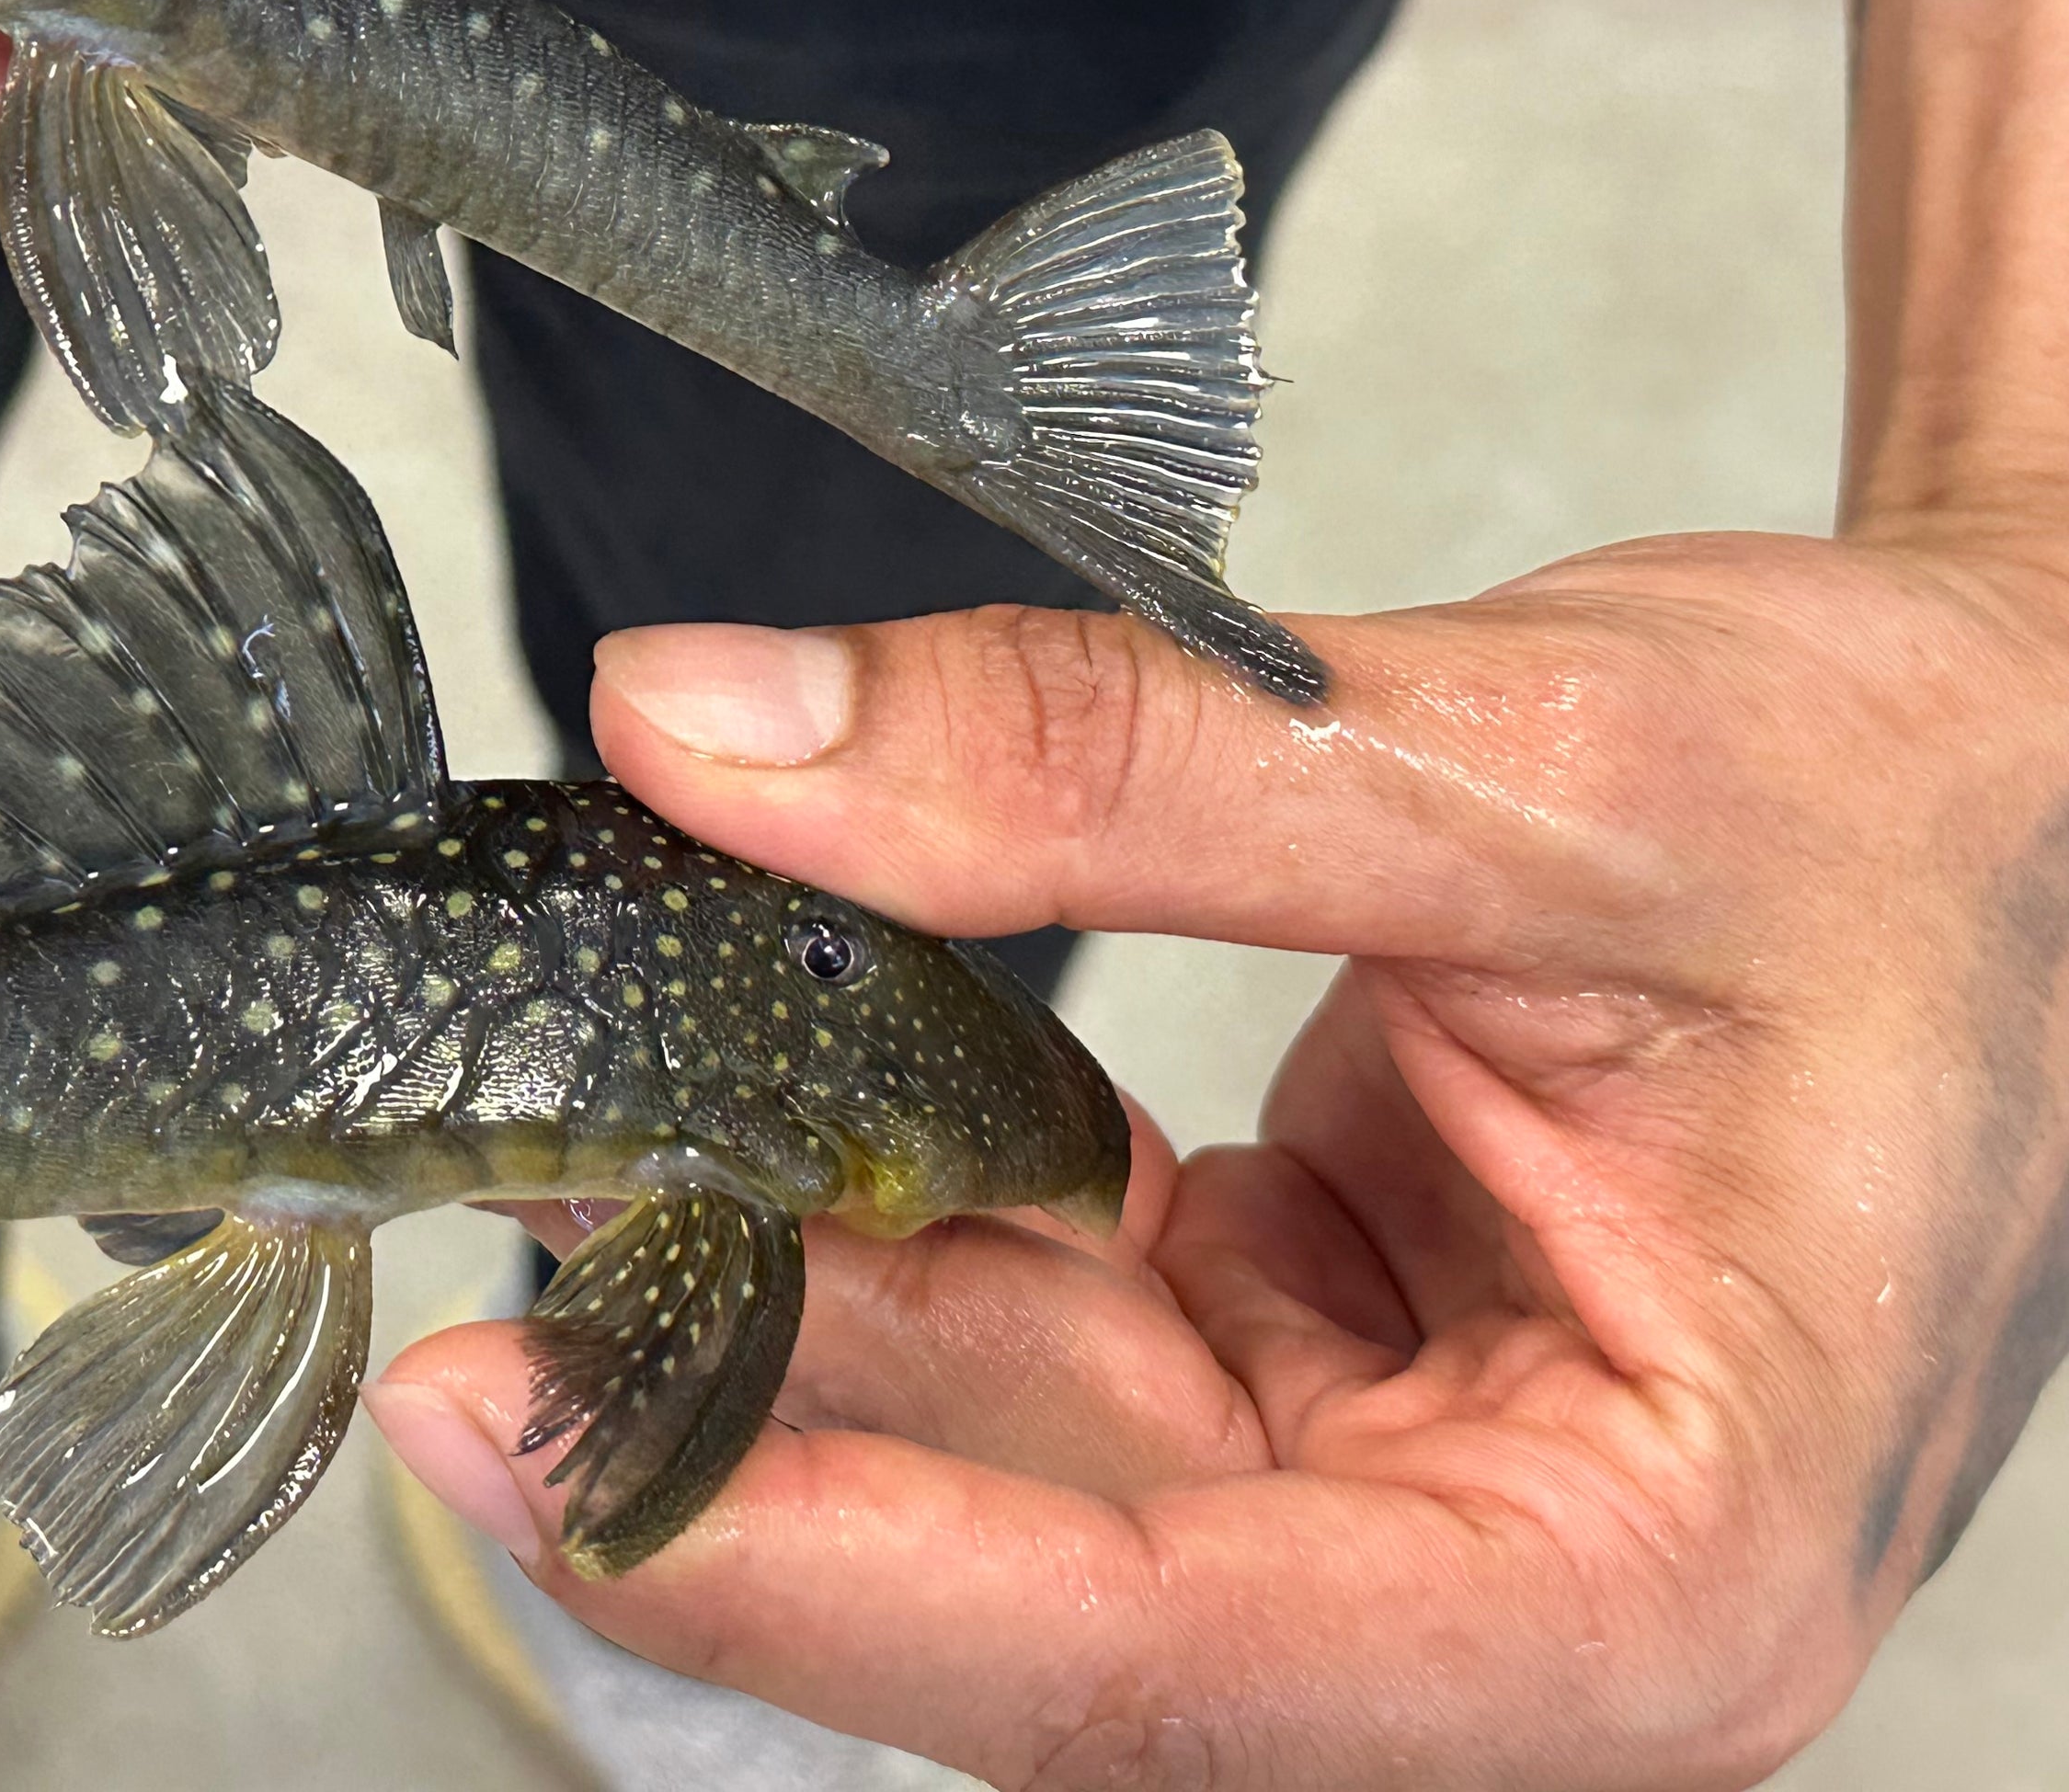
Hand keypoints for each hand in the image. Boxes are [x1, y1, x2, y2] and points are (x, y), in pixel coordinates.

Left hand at [370, 533, 2068, 1787]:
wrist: (2000, 772)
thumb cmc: (1894, 820)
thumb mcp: (1512, 767)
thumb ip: (1095, 762)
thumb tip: (713, 734)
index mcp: (1644, 1573)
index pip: (1146, 1652)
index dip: (808, 1562)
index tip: (520, 1442)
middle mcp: (1504, 1592)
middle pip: (1034, 1573)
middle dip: (746, 1409)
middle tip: (471, 1242)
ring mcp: (1393, 1493)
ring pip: (1007, 1452)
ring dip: (789, 1288)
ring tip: (575, 1111)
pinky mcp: (1306, 1376)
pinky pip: (1045, 1329)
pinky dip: (891, 1207)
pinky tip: (743, 1084)